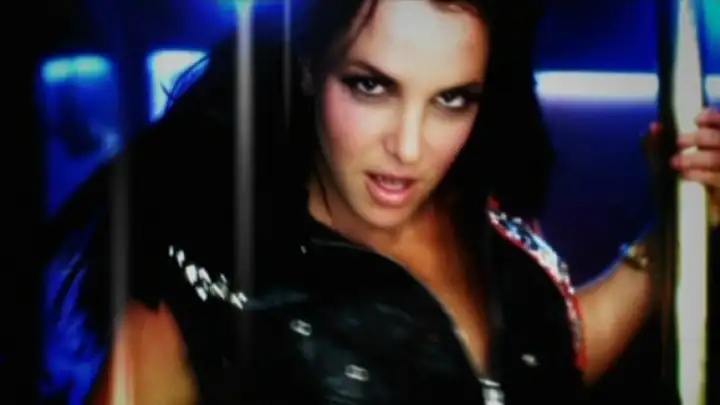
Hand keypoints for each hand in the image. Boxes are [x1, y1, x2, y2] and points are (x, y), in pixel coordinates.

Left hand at [651, 107, 719, 225]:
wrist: (678, 220)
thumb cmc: (674, 184)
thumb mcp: (662, 163)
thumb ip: (657, 145)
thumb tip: (653, 127)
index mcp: (715, 146)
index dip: (715, 118)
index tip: (697, 119)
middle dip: (703, 138)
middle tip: (680, 141)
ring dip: (698, 159)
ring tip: (676, 162)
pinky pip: (718, 182)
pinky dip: (702, 176)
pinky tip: (686, 175)